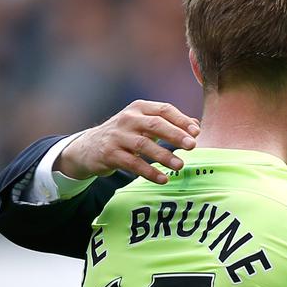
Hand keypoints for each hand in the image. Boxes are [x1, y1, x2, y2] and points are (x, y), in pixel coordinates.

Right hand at [56, 100, 199, 183]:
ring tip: (180, 166)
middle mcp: (128, 119)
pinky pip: (132, 163)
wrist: (89, 146)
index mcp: (139, 108)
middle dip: (175, 135)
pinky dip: (149, 171)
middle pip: (154, 125)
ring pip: (143, 145)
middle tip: (192, 146)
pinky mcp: (110, 154)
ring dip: (163, 156)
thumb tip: (196, 126)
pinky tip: (162, 179)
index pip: (164, 110)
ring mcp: (117, 136)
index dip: (181, 120)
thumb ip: (169, 123)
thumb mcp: (144, 123)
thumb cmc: (125, 134)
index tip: (196, 133)